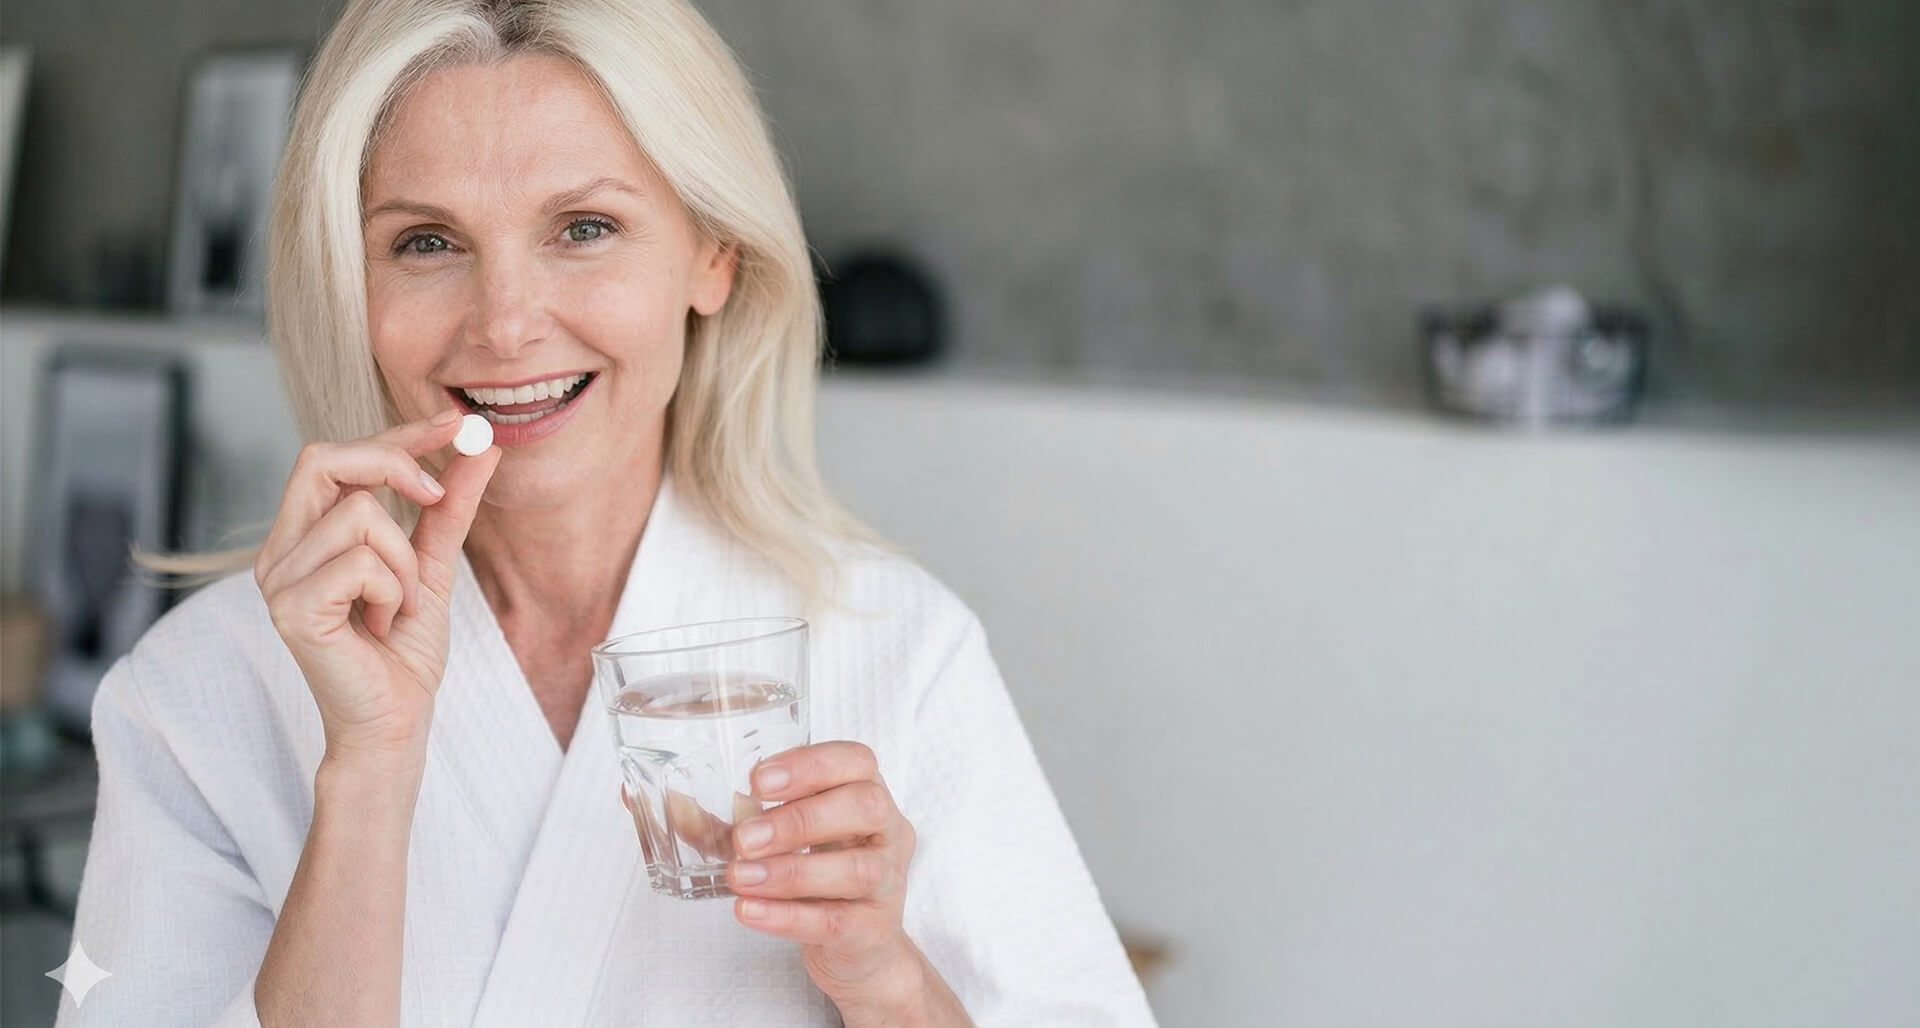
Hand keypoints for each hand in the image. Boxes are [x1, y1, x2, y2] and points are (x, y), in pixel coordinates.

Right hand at [254, 409, 499, 761]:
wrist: (394, 722)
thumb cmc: (403, 652)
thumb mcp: (432, 565)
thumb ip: (448, 507)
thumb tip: (482, 448)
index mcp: (303, 535)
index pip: (336, 456)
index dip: (397, 434)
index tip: (455, 423)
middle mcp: (279, 550)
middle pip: (324, 457)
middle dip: (393, 464)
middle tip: (435, 497)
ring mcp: (278, 579)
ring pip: (361, 513)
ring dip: (404, 561)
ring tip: (399, 604)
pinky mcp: (291, 608)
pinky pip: (363, 561)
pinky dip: (395, 590)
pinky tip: (383, 624)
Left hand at [726, 742, 921, 999]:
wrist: (859, 951)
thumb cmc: (818, 879)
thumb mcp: (781, 841)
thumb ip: (728, 822)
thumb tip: (656, 800)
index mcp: (866, 794)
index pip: (857, 761)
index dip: (811, 764)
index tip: (758, 779)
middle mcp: (888, 832)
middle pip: (866, 806)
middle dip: (800, 818)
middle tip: (745, 838)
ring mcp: (887, 882)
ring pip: (857, 868)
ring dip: (791, 871)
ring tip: (740, 877)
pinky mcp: (873, 930)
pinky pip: (837, 921)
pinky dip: (789, 916)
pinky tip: (750, 911)